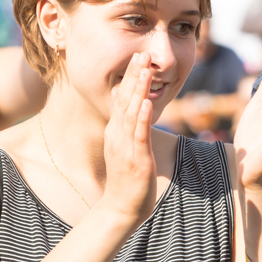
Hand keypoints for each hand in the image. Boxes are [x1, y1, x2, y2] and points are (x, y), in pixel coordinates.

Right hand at [101, 51, 157, 222]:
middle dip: (133, 76)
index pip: (121, 99)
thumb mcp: (128, 148)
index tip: (136, 57)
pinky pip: (138, 135)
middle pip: (123, 100)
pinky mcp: (135, 159)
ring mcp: (125, 146)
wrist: (122, 208)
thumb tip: (136, 110)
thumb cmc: (129, 179)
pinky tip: (145, 103)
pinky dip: (141, 117)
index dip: (129, 78)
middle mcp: (118, 135)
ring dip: (137, 90)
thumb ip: (131, 129)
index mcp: (116, 132)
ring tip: (144, 69)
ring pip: (130, 113)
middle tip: (140, 53)